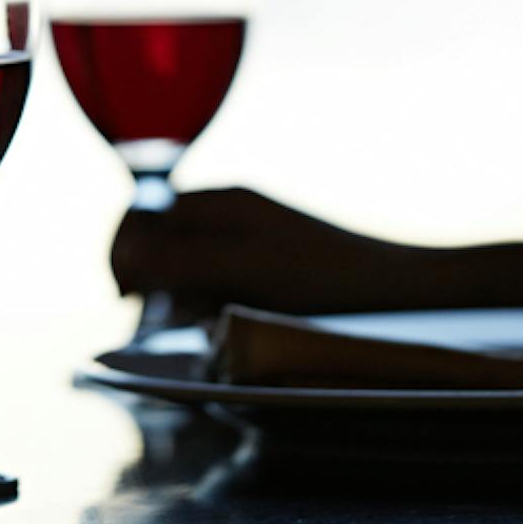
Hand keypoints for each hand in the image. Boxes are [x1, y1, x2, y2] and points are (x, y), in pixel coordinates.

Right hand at [110, 187, 415, 316]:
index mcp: (222, 202)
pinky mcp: (264, 269)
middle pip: (162, 243)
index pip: (145, 216)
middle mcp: (230, 215)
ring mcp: (248, 241)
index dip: (125, 251)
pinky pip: (217, 284)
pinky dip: (214, 304)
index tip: (126, 294)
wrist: (397, 287)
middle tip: (173, 312)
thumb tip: (126, 256)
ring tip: (210, 319)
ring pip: (188, 269)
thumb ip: (183, 257)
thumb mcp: (247, 266)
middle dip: (157, 279)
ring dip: (186, 297)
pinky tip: (232, 321)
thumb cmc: (325, 274)